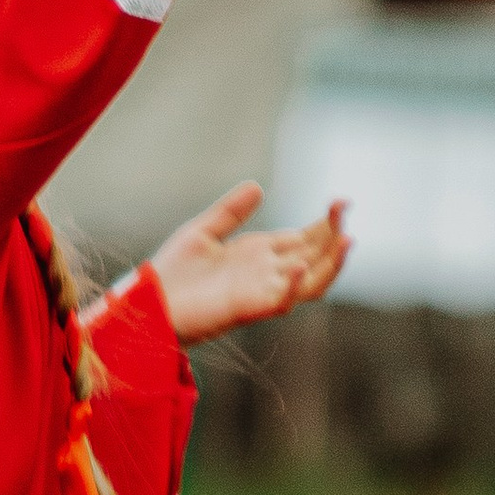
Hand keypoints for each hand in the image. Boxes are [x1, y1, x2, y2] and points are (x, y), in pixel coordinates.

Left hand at [146, 184, 349, 345]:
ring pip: (310, 281)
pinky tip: (299, 265)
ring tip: (346, 239)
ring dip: (331, 263)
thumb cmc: (173, 273)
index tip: (341, 202)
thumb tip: (257, 186)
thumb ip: (230, 212)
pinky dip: (292, 285)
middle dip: (333, 233)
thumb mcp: (203, 231)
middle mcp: (267, 273)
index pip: (304, 238)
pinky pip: (280, 300)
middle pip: (314, 255)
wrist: (148, 302)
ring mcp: (261, 291)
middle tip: (345, 207)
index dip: (326, 222)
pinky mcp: (248, 308)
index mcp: (259, 253)